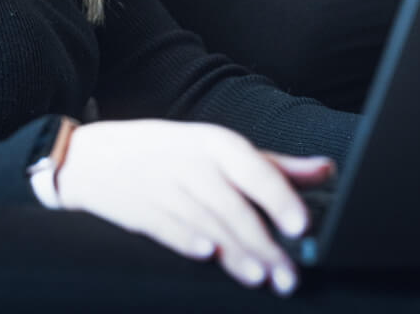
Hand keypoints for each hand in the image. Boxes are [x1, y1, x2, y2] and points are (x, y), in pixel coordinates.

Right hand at [54, 119, 334, 293]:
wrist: (93, 156)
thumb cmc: (170, 152)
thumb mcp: (219, 149)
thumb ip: (274, 165)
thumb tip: (326, 169)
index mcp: (216, 143)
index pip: (255, 170)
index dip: (280, 197)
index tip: (301, 225)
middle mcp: (192, 163)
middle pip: (235, 207)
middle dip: (264, 243)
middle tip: (289, 274)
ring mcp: (164, 186)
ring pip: (208, 223)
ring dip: (236, 252)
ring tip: (261, 277)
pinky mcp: (140, 211)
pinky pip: (169, 228)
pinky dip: (188, 241)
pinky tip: (208, 255)